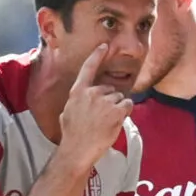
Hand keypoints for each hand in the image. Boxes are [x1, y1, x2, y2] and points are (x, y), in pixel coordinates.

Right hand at [59, 45, 133, 166]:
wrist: (77, 149)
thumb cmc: (71, 134)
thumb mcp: (67, 112)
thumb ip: (78, 101)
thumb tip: (83, 100)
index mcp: (78, 92)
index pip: (88, 68)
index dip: (97, 55)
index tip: (104, 45)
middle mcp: (92, 93)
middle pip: (110, 89)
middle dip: (109, 100)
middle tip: (101, 117)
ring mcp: (105, 102)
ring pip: (119, 98)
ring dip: (117, 108)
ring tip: (106, 122)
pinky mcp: (116, 111)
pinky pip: (128, 105)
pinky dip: (126, 112)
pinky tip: (116, 121)